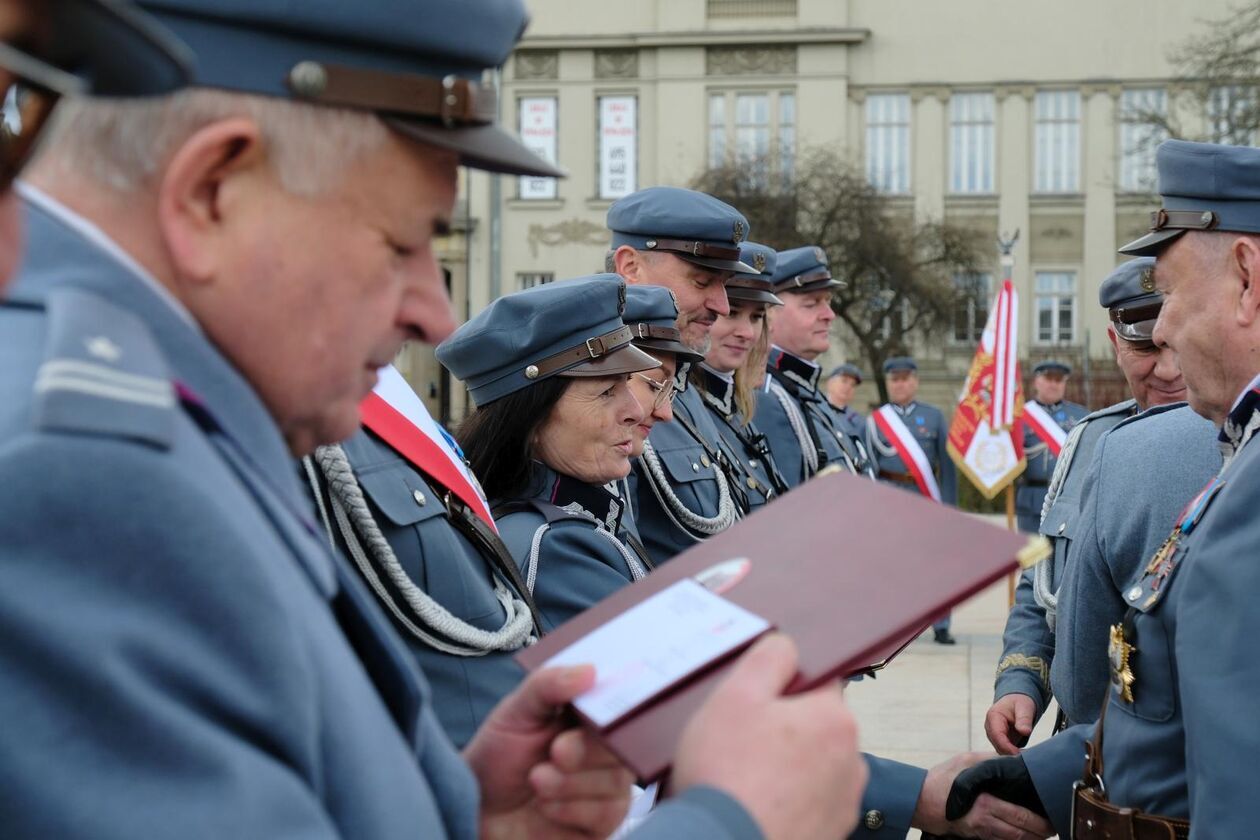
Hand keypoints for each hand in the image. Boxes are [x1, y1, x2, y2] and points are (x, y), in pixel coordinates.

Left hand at [466, 664, 633, 839]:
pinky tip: (545, 807)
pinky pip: (606, 815)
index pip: (621, 705)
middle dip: (585, 750)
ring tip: (537, 780)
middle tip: (556, 751)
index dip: (616, 706)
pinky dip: (569, 809)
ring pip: (615, 781)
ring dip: (569, 783)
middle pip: (623, 745)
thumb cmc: (498, 759)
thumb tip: (589, 670)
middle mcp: (604, 751)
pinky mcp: (601, 823)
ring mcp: (606, 788)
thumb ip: (547, 686)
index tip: (598, 711)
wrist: (478, 810)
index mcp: (590, 718)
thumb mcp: (514, 713)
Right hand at [672, 633, 866, 839]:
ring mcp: (843, 804)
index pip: (819, 682)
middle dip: (784, 730)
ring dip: (787, 768)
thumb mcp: (735, 694)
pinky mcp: (830, 833)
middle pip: (816, 727)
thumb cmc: (727, 775)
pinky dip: (787, 802)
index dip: (782, 689)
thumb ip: (768, 657)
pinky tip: (756, 804)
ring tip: (746, 779)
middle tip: (742, 743)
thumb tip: (787, 646)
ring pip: (813, 767)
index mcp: (835, 720)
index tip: (755, 705)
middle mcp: (852, 762)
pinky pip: (809, 804)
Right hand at [913, 753, 1053, 839]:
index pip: (1021, 817)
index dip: (1040, 822)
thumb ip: (992, 760)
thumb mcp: (966, 761)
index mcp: (986, 802)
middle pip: (1020, 834)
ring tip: (1041, 834)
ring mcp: (979, 832)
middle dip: (1040, 834)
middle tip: (1052, 828)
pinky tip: (1021, 836)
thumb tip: (1015, 758)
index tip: (1051, 818)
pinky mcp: (973, 836)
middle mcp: (984, 821)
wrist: (918, 799)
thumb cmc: (942, 779)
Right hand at [984, 694, 1036, 754]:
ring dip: (1012, 755)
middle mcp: (990, 727)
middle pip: (997, 745)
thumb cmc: (1020, 702)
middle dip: (1010, 753)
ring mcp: (993, 735)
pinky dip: (1013, 755)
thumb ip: (1024, 719)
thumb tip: (1025, 732)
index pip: (997, 735)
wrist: (1016, 701)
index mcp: (993, 716)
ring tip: (1027, 757)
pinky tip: (1024, 755)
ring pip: (1000, 750)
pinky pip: (1004, 751)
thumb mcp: (1024, 707)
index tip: (1019, 754)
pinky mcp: (999, 740)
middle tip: (1028, 758)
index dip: (1007, 747)